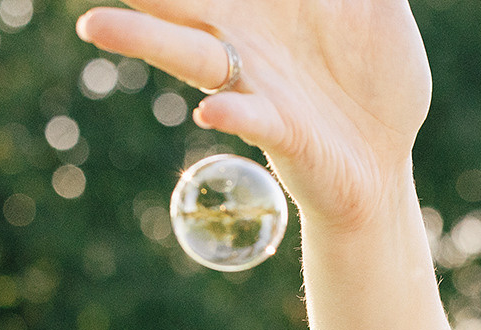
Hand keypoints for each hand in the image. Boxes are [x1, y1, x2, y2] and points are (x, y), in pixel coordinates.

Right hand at [74, 0, 431, 232]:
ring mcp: (257, 87)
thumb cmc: (376, 80)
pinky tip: (211, 111)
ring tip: (93, 27)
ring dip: (144, 41)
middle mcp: (242, 41)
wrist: (386, 163)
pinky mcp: (285, 134)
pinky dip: (231, 114)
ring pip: (190, 58)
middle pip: (177, 2)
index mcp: (260, 3)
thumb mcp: (380, 9)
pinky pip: (251, 121)